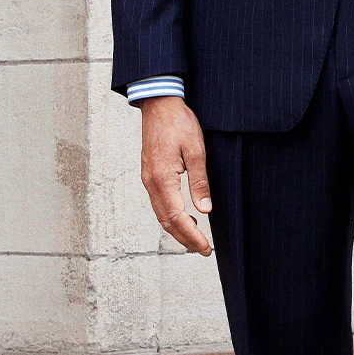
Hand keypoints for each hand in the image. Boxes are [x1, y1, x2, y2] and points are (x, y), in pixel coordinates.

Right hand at [140, 96, 212, 254]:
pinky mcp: (150, 174)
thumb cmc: (178, 122)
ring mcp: (148, 179)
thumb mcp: (197, 150)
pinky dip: (171, 216)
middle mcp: (151, 182)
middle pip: (166, 221)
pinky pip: (159, 203)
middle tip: (203, 250)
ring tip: (196, 239)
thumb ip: (200, 181)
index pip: (177, 217)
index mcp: (163, 178)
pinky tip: (184, 216)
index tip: (205, 248)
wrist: (158, 104)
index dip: (192, 236)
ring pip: (161, 214)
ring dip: (177, 229)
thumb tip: (204, 209)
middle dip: (185, 239)